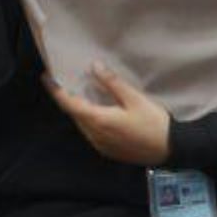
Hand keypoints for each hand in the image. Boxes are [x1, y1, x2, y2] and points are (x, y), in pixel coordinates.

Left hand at [46, 62, 170, 165]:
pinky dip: (89, 119)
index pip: (70, 104)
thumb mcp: (135, 98)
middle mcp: (94, 135)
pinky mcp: (107, 150)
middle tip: (67, 81)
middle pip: (75, 114)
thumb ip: (113, 83)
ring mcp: (99, 144)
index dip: (57, 91)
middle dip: (68, 98)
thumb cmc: (153, 122)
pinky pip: (91, 132)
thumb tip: (94, 67)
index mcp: (98, 120)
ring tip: (82, 93)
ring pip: (82, 124)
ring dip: (80, 109)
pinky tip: (99, 111)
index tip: (47, 78)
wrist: (169, 148)